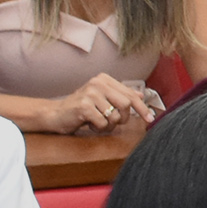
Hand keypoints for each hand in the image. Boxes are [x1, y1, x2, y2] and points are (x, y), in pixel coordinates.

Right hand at [38, 74, 160, 135]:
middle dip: (122, 118)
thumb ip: (120, 95)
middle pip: (126, 104)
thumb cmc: (81, 108)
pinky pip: (103, 123)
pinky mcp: (84, 106)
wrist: (55, 114)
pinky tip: (89, 123)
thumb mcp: (102, 98)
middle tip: (112, 122)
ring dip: (108, 125)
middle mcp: (98, 83)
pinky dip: (98, 128)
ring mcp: (90, 93)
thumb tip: (141, 95)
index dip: (142, 108)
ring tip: (96, 121)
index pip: (130, 94)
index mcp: (104, 79)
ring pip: (115, 116)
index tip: (150, 118)